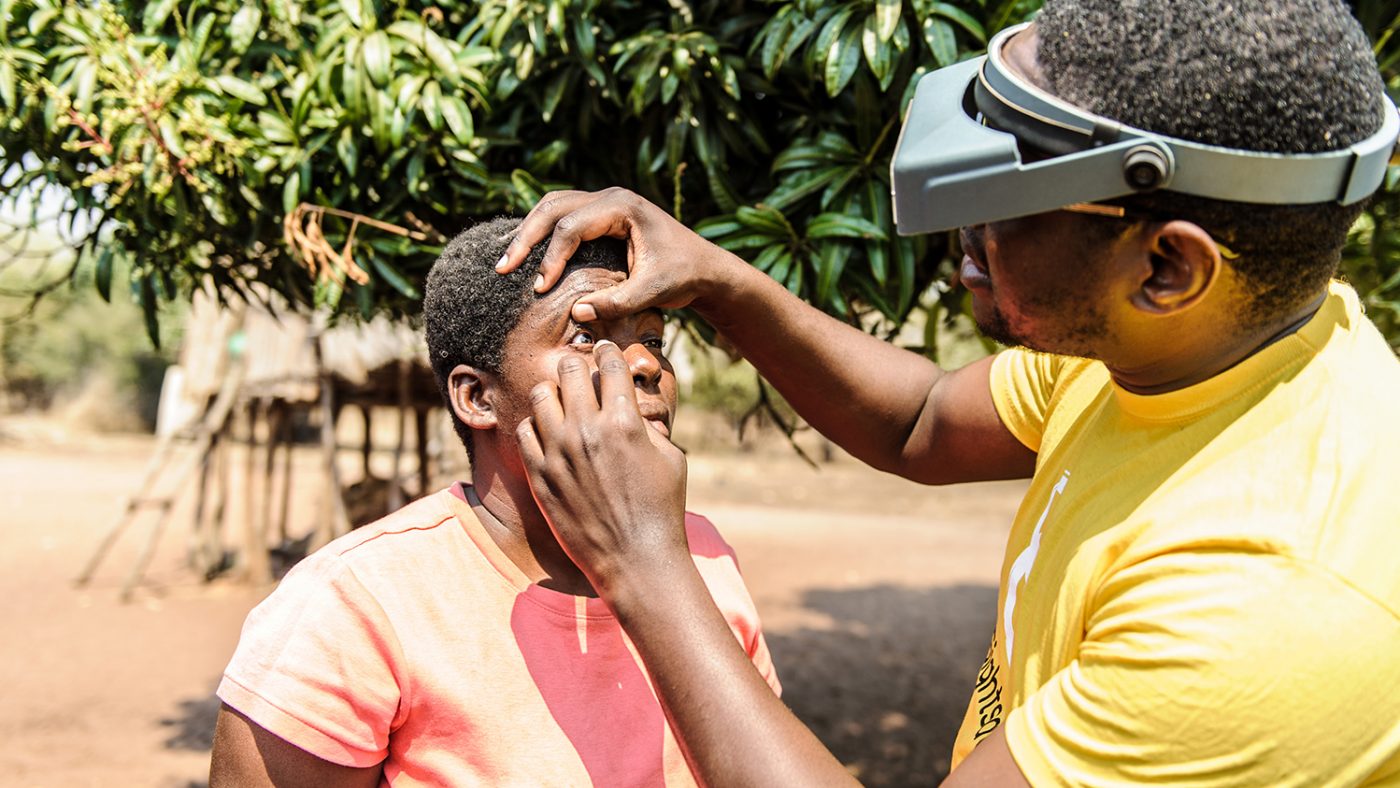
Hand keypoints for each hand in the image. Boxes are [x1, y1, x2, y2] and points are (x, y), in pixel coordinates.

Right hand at [497, 187, 737, 322]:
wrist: (705, 267)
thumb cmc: (684, 276)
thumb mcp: (654, 292)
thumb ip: (617, 302)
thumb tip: (577, 313)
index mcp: (623, 206)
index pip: (572, 228)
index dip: (551, 258)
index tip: (539, 289)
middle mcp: (610, 197)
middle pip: (553, 208)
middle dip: (525, 238)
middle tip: (502, 268)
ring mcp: (604, 202)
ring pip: (553, 206)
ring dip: (528, 231)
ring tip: (505, 260)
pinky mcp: (601, 215)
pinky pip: (562, 216)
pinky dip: (541, 232)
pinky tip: (524, 254)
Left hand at [516, 340, 689, 596]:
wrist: (635, 560)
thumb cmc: (662, 509)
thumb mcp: (671, 458)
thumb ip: (647, 424)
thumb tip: (630, 406)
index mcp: (625, 421)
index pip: (610, 364)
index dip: (609, 352)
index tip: (605, 350)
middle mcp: (588, 431)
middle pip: (570, 369)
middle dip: (578, 366)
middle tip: (582, 373)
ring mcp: (559, 453)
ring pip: (542, 394)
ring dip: (555, 393)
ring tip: (564, 404)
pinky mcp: (540, 475)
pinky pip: (525, 430)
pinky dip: (537, 426)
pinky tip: (550, 434)